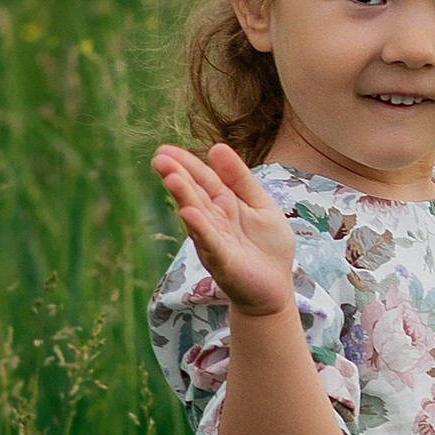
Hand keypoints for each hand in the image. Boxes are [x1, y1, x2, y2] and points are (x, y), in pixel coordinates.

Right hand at [153, 141, 297, 316]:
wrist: (275, 288)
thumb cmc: (267, 246)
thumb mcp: (260, 203)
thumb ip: (240, 178)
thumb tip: (216, 147)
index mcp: (224, 204)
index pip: (203, 178)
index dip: (186, 163)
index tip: (164, 149)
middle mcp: (213, 220)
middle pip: (195, 194)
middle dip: (178, 176)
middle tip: (159, 159)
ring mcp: (215, 240)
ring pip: (198, 215)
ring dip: (184, 197)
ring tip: (171, 178)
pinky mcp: (223, 260)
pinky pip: (210, 241)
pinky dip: (200, 228)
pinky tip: (188, 214)